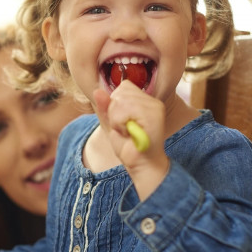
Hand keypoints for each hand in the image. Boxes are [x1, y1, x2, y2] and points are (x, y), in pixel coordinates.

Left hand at [93, 81, 168, 199]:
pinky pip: (124, 110)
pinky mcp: (153, 116)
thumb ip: (105, 107)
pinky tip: (129, 134)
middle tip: (125, 129)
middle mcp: (152, 101)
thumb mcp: (111, 124)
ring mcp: (154, 107)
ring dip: (117, 120)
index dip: (116, 104)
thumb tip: (97, 91)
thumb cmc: (128, 146)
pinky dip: (120, 124)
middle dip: (115, 112)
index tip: (122, 122)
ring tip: (127, 132)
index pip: (124, 87)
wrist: (140, 165)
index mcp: (145, 101)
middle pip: (121, 92)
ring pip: (121, 100)